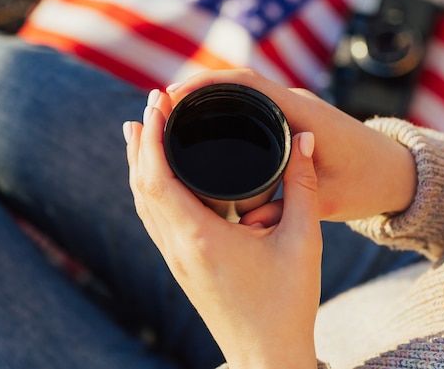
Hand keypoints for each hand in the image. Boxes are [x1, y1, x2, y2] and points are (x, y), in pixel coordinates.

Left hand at [124, 89, 321, 368]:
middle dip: (143, 140)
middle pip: (142, 185)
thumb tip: (304, 139)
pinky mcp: (181, 265)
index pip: (158, 177)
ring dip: (139, 163)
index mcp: (201, 238)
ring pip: (143, 202)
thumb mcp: (304, 240)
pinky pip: (154, 217)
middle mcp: (178, 247)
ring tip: (142, 128)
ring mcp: (175, 259)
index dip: (153, 135)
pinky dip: (150, 187)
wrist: (267, 356)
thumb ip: (304, 186)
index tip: (158, 100)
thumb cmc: (287, 304)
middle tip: (152, 101)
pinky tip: (157, 176)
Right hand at [165, 69, 416, 221]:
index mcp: (302, 113)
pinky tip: (209, 131)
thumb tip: (246, 223)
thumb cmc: (367, 184)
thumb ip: (287, 208)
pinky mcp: (293, 120)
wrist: (397, 173)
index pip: (246, 83)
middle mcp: (295, 103)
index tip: (172, 94)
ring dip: (212, 102)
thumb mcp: (327, 201)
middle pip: (237, 85)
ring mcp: (294, 110)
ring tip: (176, 121)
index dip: (205, 84)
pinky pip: (254, 108)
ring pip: (244, 96)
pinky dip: (229, 114)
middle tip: (161, 111)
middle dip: (198, 92)